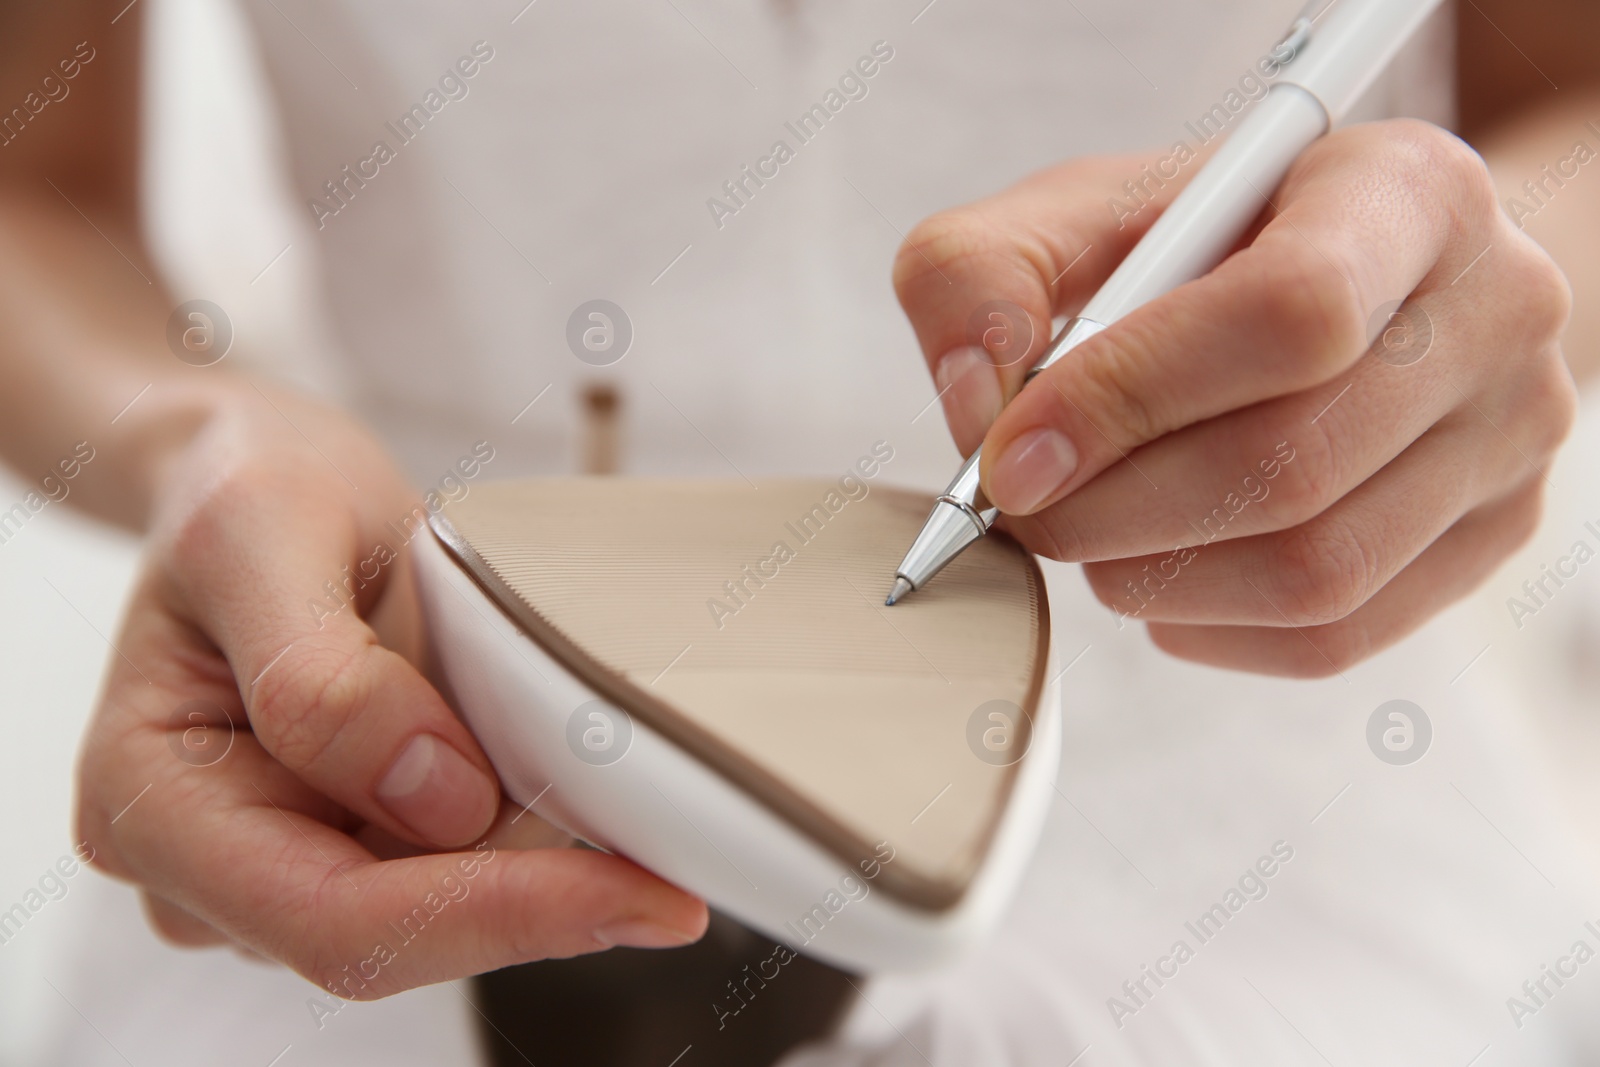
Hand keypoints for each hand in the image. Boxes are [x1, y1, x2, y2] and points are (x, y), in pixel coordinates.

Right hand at [74, 387, 706, 997]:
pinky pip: (446, 878)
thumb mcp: (266, 529)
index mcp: (149, 796)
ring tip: (626, 818)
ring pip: (429, 921)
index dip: (492, 916)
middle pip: (388, 940)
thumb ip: (323, 674)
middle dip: (535, 908)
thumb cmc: (247, 486)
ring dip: (535, 879)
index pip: (332, 917)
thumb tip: (436, 801)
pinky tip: (579, 806)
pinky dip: (523, 853)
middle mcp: (197, 862)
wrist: (256, 480)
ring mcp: (270, 863)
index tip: (637, 892)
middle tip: (675, 874)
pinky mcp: (337, 846)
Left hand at [895, 120, 1576, 675]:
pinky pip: (1336, 636)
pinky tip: (1162, 572)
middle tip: (1027, 510)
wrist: (1335, 284)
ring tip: (1093, 533)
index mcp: (1402, 193)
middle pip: (1293, 461)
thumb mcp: (1070, 217)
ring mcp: (1511, 434)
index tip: (1014, 454)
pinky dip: (1211, 626)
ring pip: (1316, 570)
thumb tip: (984, 405)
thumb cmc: (1195, 246)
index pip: (1293, 312)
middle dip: (1115, 510)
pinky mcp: (1493, 535)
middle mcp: (1493, 308)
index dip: (1131, 397)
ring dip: (1154, 576)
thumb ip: (978, 277)